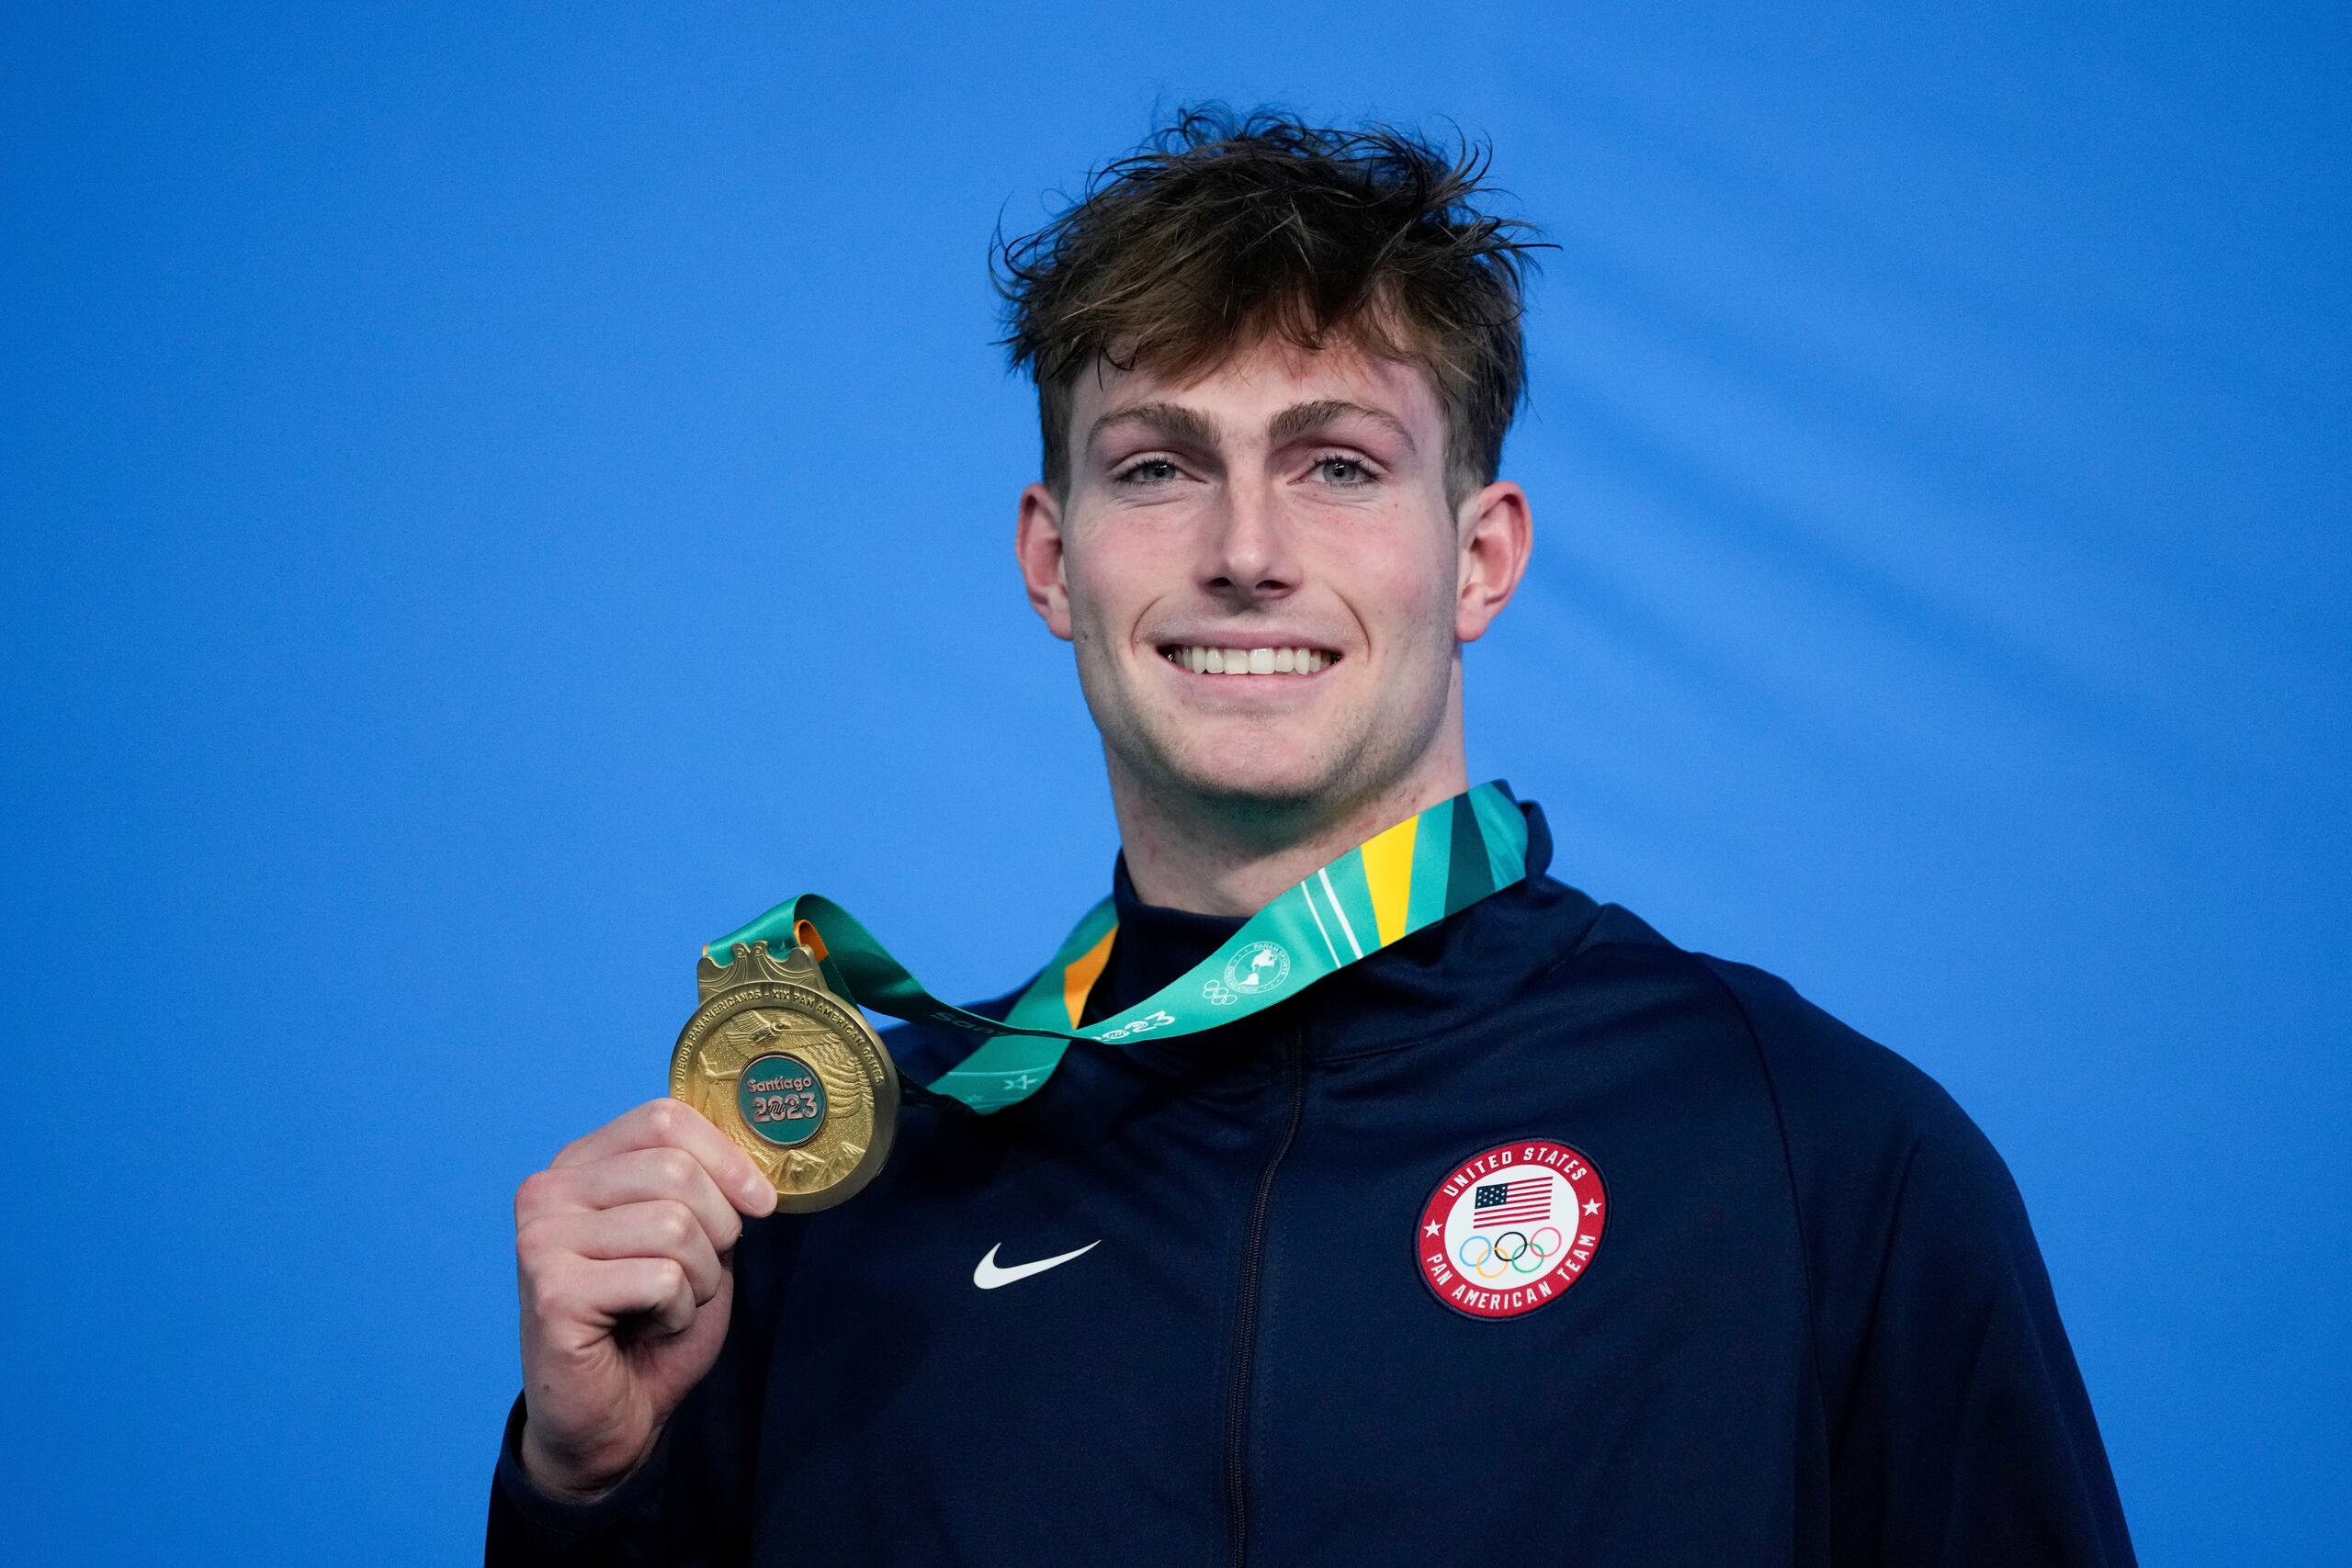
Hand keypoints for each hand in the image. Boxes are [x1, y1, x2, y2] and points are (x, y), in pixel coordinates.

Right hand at [512, 1098, 776, 1498]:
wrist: (608, 1419)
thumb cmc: (650, 1323)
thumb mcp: (691, 1236)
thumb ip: (705, 1184)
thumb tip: (757, 1147)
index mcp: (579, 1165)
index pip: (664, 1118)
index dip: (728, 1157)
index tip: (760, 1203)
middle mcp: (548, 1192)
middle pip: (675, 1170)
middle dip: (717, 1229)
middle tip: (696, 1276)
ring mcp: (542, 1241)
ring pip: (675, 1225)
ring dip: (699, 1278)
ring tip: (667, 1305)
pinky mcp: (553, 1293)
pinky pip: (661, 1278)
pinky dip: (678, 1311)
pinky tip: (648, 1328)